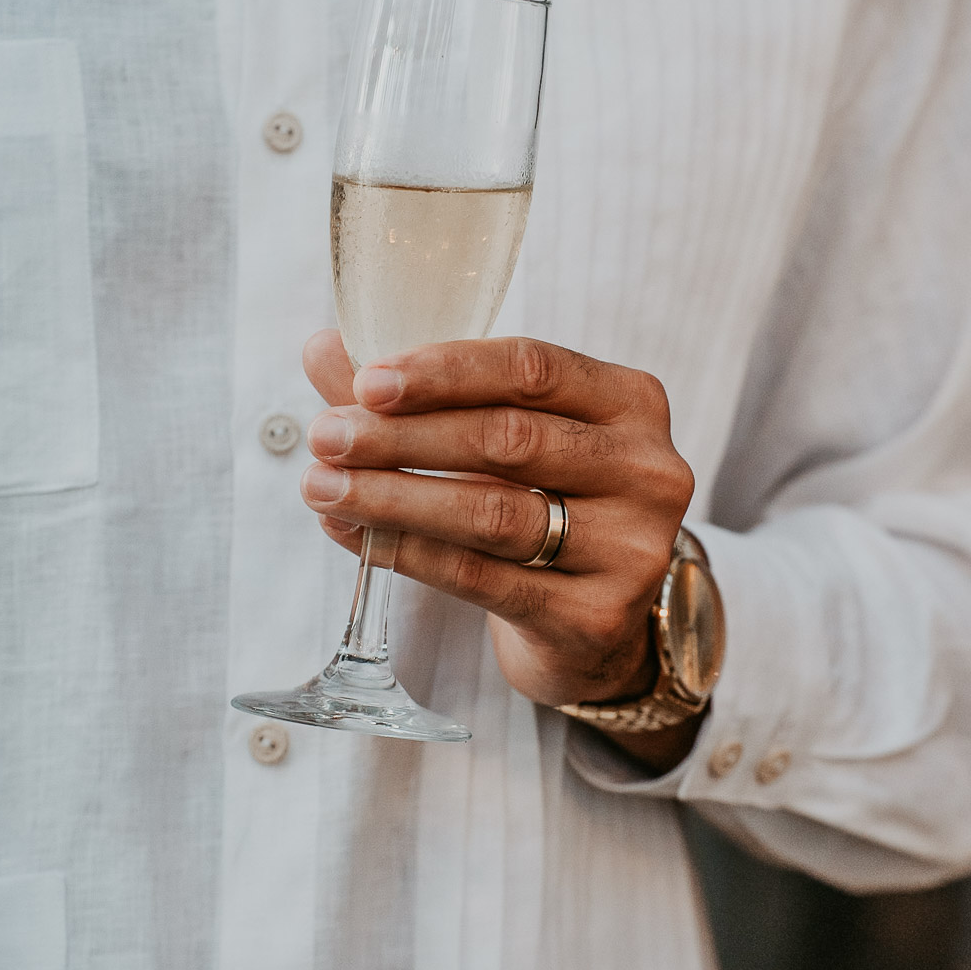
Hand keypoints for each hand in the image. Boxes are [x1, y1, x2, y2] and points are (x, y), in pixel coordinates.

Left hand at [300, 332, 695, 719]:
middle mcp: (648, 469)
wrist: (591, 622)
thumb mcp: (502, 438)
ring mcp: (631, 546)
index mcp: (630, 401)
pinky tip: (356, 534)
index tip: (366, 383)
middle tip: (326, 437)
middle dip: (404, 436)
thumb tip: (322, 348)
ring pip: (493, 513)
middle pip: (510, 439)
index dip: (445, 371)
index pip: (533, 368)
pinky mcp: (597, 615)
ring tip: (323, 488)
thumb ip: (420, 394)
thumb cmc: (544, 504)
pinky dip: (409, 552)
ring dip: (395, 496)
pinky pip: (483, 578)